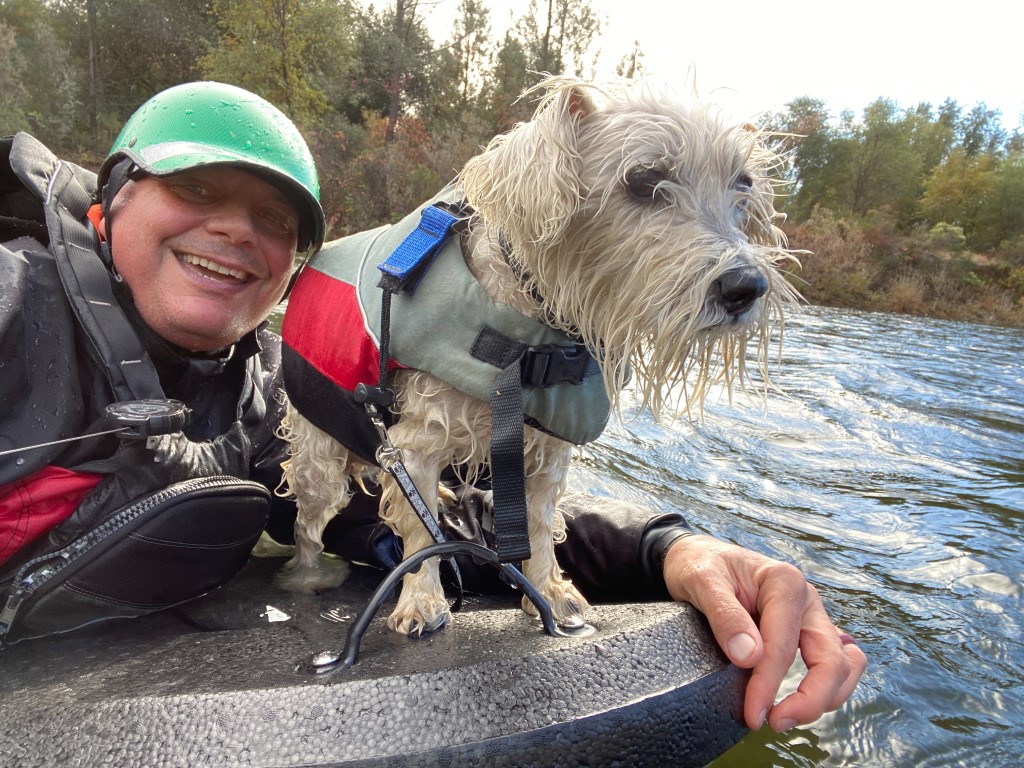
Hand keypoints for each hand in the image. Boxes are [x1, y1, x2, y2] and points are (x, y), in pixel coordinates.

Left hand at [661, 534, 865, 731]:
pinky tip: (800, 701)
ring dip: (824, 698)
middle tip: (773, 723)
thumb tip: (750, 657)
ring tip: (784, 717)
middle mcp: (806, 599)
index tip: (752, 713)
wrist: (696, 557)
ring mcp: (810, 616)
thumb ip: (724, 615)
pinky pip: (835, 662)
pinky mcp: (807, 631)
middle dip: (810, 700)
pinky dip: (828, 686)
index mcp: (785, 581)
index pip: (785, 644)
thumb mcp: (700, 581)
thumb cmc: (699, 565)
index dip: (768, 683)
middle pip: (831, 659)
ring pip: (842, 665)